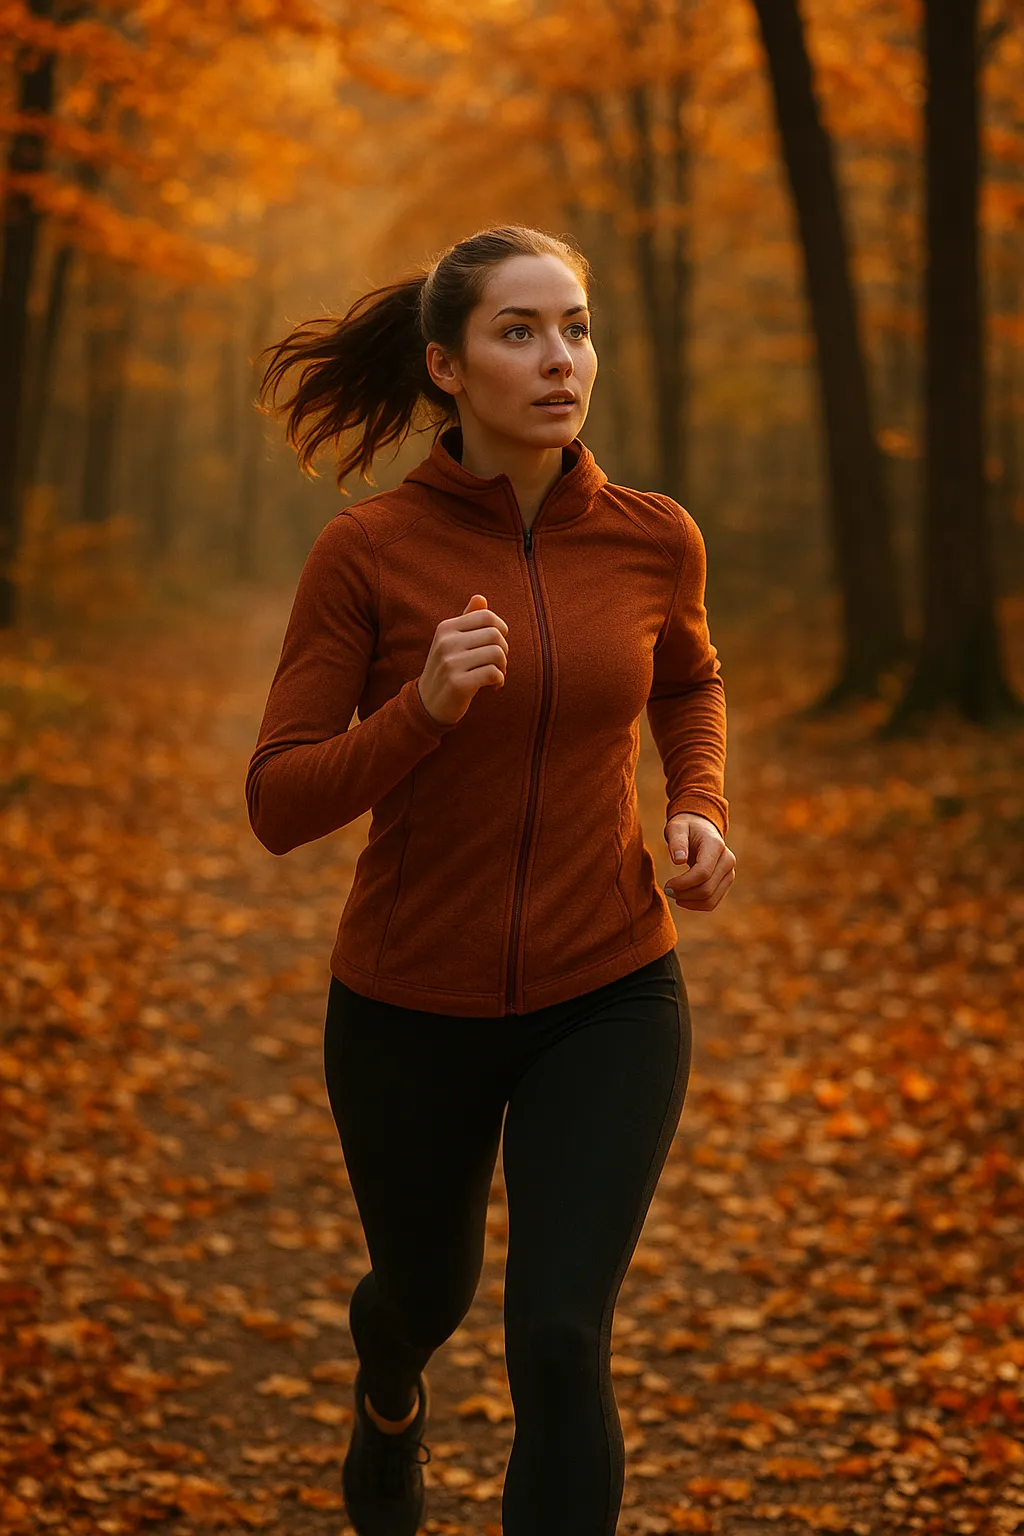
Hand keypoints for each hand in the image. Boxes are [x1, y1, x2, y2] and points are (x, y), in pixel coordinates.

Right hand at [417, 593, 508, 726]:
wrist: (427, 703)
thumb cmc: (447, 669)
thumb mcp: (452, 641)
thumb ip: (467, 619)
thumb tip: (480, 597)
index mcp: (446, 628)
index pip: (486, 616)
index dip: (500, 629)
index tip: (497, 644)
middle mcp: (446, 642)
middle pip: (495, 634)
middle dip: (504, 650)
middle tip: (498, 663)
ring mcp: (450, 663)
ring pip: (496, 653)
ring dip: (503, 667)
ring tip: (497, 675)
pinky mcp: (458, 684)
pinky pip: (493, 673)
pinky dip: (499, 681)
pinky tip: (493, 687)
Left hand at [663, 813, 735, 910]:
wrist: (701, 828)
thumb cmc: (686, 828)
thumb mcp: (676, 828)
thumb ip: (677, 842)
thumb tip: (678, 860)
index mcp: (715, 846)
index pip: (703, 873)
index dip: (683, 884)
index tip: (667, 886)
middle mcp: (727, 860)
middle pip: (707, 889)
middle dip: (684, 894)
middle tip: (667, 890)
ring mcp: (729, 872)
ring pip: (711, 899)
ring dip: (689, 902)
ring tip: (673, 894)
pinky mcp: (726, 882)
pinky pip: (713, 902)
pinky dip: (696, 905)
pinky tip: (682, 899)